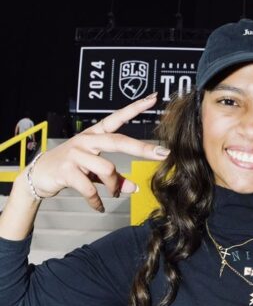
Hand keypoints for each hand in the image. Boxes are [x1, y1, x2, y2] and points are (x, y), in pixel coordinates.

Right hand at [28, 93, 168, 211]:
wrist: (37, 175)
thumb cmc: (71, 168)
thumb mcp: (95, 171)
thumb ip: (115, 178)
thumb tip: (134, 188)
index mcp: (95, 135)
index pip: (117, 118)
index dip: (135, 108)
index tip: (154, 98)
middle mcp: (87, 140)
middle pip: (118, 141)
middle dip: (142, 148)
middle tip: (163, 154)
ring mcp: (76, 154)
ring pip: (108, 169)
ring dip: (114, 186)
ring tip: (113, 194)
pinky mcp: (66, 170)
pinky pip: (90, 187)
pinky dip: (97, 200)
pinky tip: (99, 207)